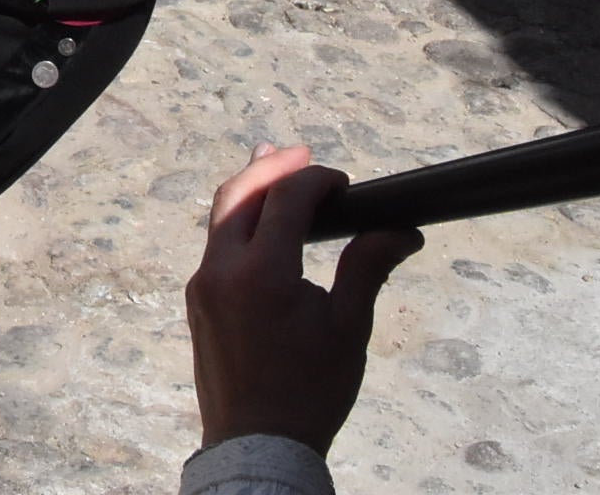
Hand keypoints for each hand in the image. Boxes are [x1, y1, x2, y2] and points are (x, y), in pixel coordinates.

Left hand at [187, 145, 419, 452]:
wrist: (257, 445)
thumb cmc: (309, 393)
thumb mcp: (347, 329)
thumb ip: (367, 268)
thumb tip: (401, 230)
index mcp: (262, 275)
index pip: (286, 200)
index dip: (316, 181)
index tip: (344, 185)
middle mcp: (221, 271)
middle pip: (240, 195)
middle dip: (272, 168)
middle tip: (302, 154)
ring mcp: (203, 285)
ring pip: (221, 217)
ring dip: (251, 190)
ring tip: (275, 168)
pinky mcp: (198, 300)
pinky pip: (216, 245)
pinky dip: (239, 222)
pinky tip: (261, 223)